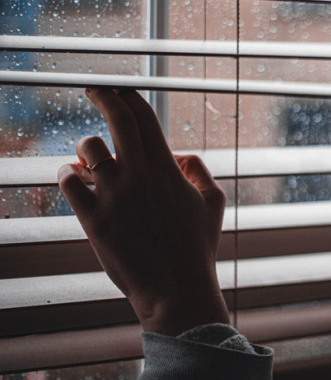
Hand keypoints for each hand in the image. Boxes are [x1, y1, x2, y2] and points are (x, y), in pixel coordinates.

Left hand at [58, 88, 229, 335]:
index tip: (120, 90)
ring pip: (88, 148)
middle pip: (118, 119)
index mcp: (169, 169)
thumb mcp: (213, 203)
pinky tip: (74, 178)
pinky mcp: (93, 218)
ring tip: (87, 158)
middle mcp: (141, 175)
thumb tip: (180, 154)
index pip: (145, 117)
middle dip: (103, 97)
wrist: (176, 289)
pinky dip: (67, 174)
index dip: (130, 96)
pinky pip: (68, 181)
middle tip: (95, 90)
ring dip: (86, 147)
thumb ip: (199, 171)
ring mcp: (115, 195)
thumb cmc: (197, 249)